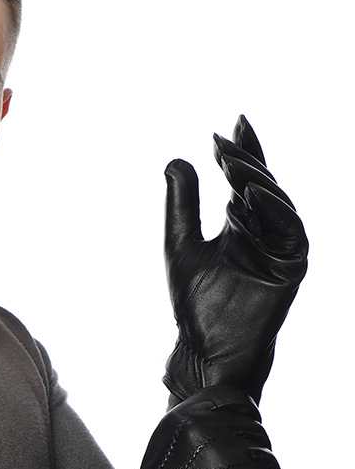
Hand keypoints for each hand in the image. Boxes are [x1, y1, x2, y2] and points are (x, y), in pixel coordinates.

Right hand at [82, 386, 283, 468]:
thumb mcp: (169, 447)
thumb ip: (198, 429)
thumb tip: (239, 424)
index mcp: (183, 415)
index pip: (235, 399)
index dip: (248, 420)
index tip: (244, 446)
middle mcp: (200, 426)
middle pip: (256, 432)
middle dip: (258, 459)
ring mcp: (220, 450)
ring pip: (268, 459)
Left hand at [163, 115, 307, 403]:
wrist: (204, 344)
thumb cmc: (195, 300)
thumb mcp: (181, 244)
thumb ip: (182, 205)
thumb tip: (176, 159)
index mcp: (241, 225)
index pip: (244, 180)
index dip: (242, 152)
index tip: (233, 123)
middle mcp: (264, 232)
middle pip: (262, 186)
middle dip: (245, 161)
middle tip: (225, 139)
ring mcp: (280, 248)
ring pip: (276, 204)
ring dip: (255, 182)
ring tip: (231, 163)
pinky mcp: (292, 267)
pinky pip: (288, 232)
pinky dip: (269, 211)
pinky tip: (247, 195)